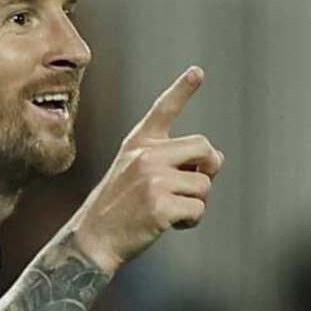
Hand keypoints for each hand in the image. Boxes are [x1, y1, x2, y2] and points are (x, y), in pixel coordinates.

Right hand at [70, 65, 223, 273]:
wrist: (92, 239)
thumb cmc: (118, 208)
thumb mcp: (134, 173)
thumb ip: (171, 160)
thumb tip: (217, 158)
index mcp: (138, 143)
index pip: (163, 109)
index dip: (182, 89)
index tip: (198, 71)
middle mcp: (146, 155)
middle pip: (203, 147)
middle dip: (208, 167)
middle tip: (193, 185)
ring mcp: (153, 180)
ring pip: (204, 184)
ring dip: (196, 202)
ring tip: (170, 210)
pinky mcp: (161, 206)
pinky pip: (198, 209)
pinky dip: (191, 220)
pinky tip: (170, 225)